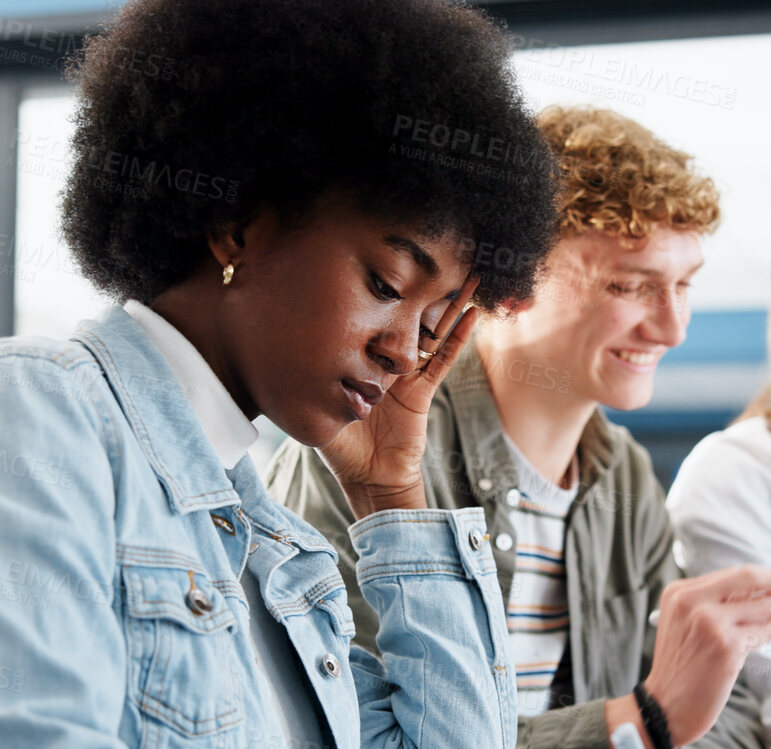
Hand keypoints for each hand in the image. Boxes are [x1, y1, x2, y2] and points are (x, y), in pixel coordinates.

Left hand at [319, 277, 479, 517]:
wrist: (367, 477)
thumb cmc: (340, 445)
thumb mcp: (319, 402)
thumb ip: (316, 378)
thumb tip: (298, 345)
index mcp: (360, 359)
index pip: (373, 315)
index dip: (381, 287)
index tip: (387, 254)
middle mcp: (385, 360)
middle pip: (407, 314)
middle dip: (422, 284)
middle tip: (436, 249)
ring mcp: (407, 374)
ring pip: (432, 330)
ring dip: (450, 302)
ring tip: (467, 273)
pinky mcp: (423, 391)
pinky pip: (442, 359)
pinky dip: (458, 336)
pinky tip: (472, 313)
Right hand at [609, 567, 770, 748]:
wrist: (665, 707)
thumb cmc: (681, 669)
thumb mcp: (686, 624)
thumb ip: (715, 604)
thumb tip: (766, 591)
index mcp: (680, 591)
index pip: (734, 575)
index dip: (768, 576)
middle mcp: (692, 601)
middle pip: (751, 580)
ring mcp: (709, 622)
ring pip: (764, 606)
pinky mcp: (726, 646)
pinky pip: (765, 631)